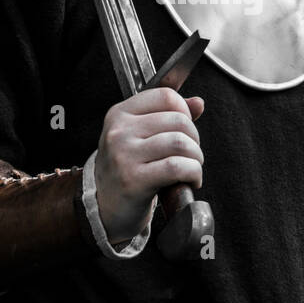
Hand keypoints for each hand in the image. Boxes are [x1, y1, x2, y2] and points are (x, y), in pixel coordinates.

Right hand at [94, 87, 204, 244]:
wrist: (105, 206)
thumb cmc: (126, 169)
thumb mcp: (140, 136)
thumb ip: (168, 115)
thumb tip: (198, 103)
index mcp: (120, 114)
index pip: (165, 96)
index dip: (185, 111)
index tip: (185, 130)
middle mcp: (119, 131)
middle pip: (178, 120)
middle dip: (195, 140)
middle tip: (191, 155)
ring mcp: (124, 155)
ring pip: (180, 143)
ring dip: (196, 158)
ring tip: (191, 167)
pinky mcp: (134, 179)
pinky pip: (176, 167)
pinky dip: (193, 173)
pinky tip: (190, 180)